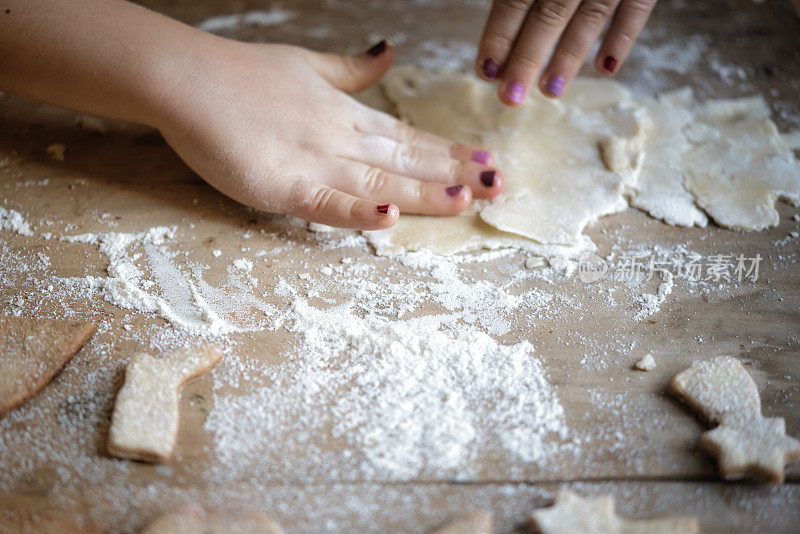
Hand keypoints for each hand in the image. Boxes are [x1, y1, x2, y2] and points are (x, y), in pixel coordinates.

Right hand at [157, 39, 503, 229]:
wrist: (187, 78)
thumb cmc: (242, 74)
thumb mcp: (308, 65)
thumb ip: (352, 70)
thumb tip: (388, 51)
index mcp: (346, 116)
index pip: (408, 138)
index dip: (448, 151)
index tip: (485, 160)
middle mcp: (340, 140)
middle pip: (406, 161)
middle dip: (454, 174)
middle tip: (500, 184)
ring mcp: (313, 163)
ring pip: (379, 182)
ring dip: (424, 191)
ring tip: (466, 199)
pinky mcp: (281, 187)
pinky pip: (325, 204)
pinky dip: (357, 212)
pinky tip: (389, 218)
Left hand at [475, 0, 656, 103]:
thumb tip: (499, 7)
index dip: (499, 35)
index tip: (485, 72)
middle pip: (548, 14)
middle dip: (527, 59)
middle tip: (510, 98)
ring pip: (590, 16)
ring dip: (568, 57)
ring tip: (550, 92)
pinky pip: (638, 6)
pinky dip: (623, 38)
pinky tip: (605, 68)